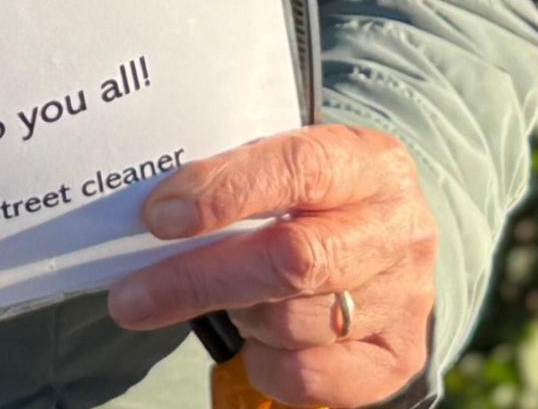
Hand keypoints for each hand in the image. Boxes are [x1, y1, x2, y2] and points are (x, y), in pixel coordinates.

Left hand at [102, 123, 436, 407]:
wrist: (385, 242)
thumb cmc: (311, 198)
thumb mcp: (285, 164)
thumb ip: (234, 179)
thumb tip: (150, 220)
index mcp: (369, 162)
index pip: (299, 169)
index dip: (225, 192)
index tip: (158, 217)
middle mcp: (397, 229)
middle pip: (293, 260)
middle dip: (201, 279)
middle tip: (131, 297)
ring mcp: (406, 297)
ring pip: (293, 323)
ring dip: (238, 316)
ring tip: (229, 298)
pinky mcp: (397, 358)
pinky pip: (306, 376)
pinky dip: (265, 362)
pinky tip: (260, 336)